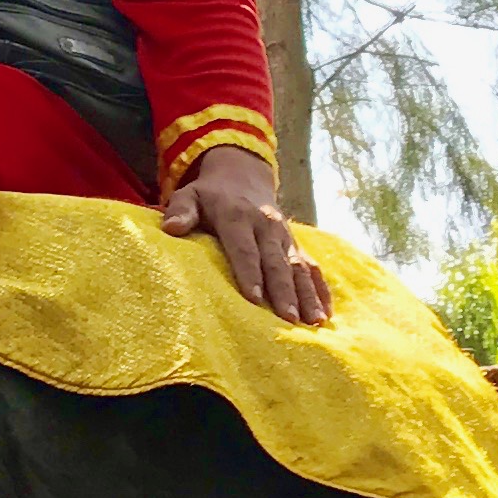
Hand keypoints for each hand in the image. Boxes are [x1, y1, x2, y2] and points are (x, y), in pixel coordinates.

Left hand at [164, 145, 331, 325]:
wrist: (243, 175)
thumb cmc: (209, 196)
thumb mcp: (189, 195)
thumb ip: (180, 211)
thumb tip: (171, 228)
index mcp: (238, 217)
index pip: (245, 249)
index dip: (250, 274)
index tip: (254, 300)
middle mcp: (266, 226)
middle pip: (276, 263)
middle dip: (283, 292)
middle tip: (288, 320)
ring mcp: (285, 236)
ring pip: (299, 267)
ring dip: (307, 295)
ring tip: (313, 322)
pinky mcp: (296, 244)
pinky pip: (312, 267)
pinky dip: (320, 290)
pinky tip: (326, 314)